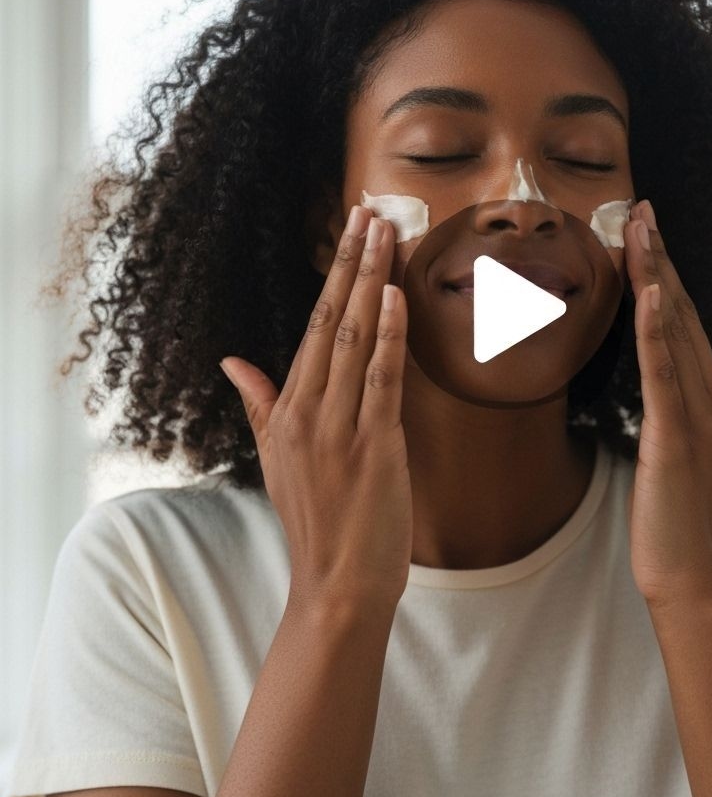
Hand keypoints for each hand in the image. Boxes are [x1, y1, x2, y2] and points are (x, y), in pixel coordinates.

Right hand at [219, 207, 411, 610]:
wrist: (337, 585)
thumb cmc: (315, 521)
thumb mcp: (275, 458)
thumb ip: (260, 404)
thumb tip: (232, 362)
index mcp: (288, 410)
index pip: (311, 326)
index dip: (333, 276)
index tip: (349, 234)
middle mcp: (308, 410)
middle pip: (332, 319)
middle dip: (352, 261)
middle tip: (370, 212)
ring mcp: (340, 426)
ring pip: (355, 338)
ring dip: (372, 282)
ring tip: (386, 234)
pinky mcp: (374, 444)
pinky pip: (381, 379)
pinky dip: (388, 335)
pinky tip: (395, 295)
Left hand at [623, 199, 711, 606]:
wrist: (693, 580)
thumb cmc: (676, 524)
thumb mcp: (672, 459)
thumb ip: (669, 420)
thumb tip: (654, 398)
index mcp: (709, 402)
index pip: (682, 324)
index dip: (665, 276)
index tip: (646, 235)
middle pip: (682, 312)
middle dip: (660, 257)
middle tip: (640, 208)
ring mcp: (698, 415)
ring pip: (675, 329)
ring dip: (657, 274)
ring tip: (640, 226)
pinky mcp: (675, 436)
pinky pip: (665, 371)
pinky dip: (659, 327)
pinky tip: (652, 290)